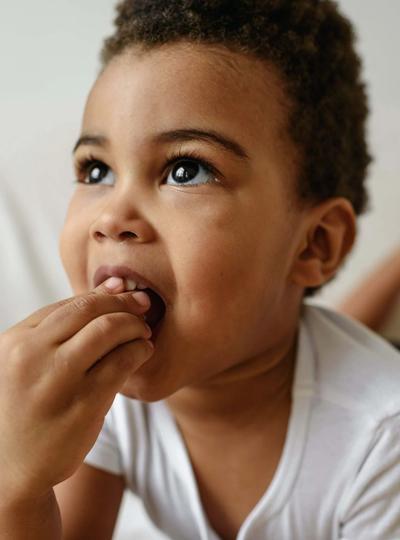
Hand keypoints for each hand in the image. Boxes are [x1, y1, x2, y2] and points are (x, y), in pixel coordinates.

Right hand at [0, 277, 152, 503]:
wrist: (12, 467)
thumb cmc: (26, 406)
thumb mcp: (27, 362)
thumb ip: (63, 328)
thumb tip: (114, 285)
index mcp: (15, 341)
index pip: (70, 303)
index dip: (105, 295)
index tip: (125, 293)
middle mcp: (30, 356)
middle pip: (90, 309)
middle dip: (124, 303)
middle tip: (142, 306)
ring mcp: (56, 381)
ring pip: (108, 330)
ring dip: (135, 325)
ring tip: (143, 331)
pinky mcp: (82, 405)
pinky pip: (122, 363)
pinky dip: (140, 350)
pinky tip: (143, 351)